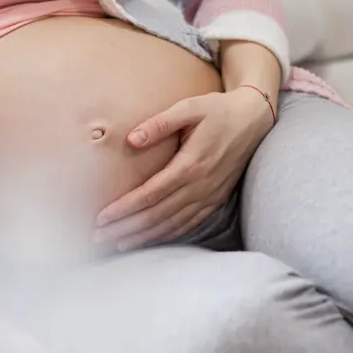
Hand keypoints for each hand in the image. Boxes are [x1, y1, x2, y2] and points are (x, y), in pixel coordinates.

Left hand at [94, 88, 275, 250]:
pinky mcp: (216, 200)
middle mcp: (201, 186)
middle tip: (99, 238)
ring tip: (118, 244)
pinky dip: (167, 235)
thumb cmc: (217, 110)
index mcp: (191, 164)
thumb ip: (159, 124)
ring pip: (172, 224)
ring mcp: (210, 196)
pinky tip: (150, 240)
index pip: (150, 194)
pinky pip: (189, 224)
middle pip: (157, 215)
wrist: (253, 120)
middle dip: (126, 228)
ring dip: (143, 236)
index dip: (125, 208)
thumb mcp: (189, 108)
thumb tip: (131, 139)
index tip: (102, 217)